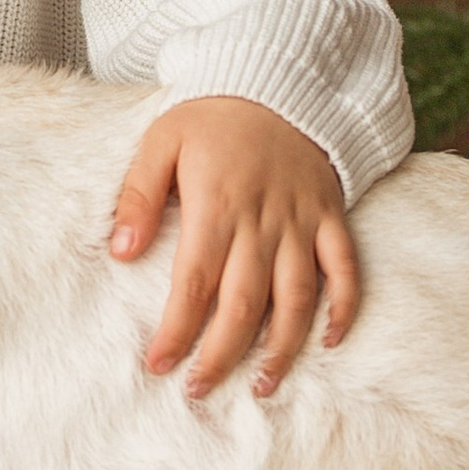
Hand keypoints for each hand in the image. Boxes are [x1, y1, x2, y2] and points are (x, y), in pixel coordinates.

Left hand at [110, 97, 359, 398]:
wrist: (279, 80)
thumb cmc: (212, 115)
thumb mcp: (162, 140)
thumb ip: (139, 196)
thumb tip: (122, 252)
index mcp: (217, 205)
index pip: (194, 284)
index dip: (177, 330)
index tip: (158, 365)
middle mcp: (264, 222)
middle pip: (244, 304)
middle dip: (220, 354)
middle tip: (198, 389)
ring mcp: (303, 222)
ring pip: (296, 298)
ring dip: (281, 348)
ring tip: (262, 386)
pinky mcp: (332, 216)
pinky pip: (345, 268)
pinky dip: (344, 306)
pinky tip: (330, 341)